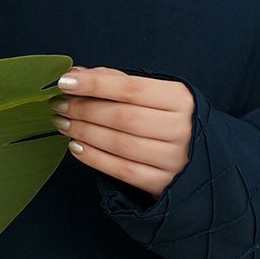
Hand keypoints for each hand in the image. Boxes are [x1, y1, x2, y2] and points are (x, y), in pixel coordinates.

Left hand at [48, 65, 196, 198]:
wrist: (200, 156)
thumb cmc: (167, 117)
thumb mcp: (154, 93)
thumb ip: (116, 81)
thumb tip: (76, 75)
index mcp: (179, 98)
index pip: (131, 88)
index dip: (95, 84)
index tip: (65, 82)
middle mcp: (179, 128)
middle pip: (122, 117)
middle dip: (83, 109)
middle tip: (58, 105)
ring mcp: (173, 158)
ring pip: (120, 144)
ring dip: (84, 132)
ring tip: (62, 123)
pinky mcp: (162, 182)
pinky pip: (122, 171)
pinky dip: (94, 158)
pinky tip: (76, 147)